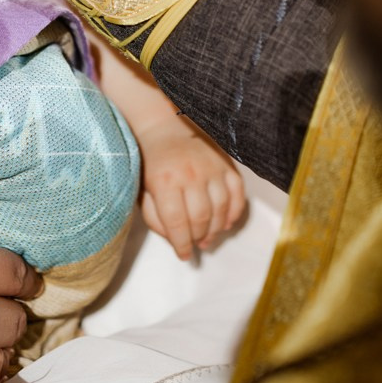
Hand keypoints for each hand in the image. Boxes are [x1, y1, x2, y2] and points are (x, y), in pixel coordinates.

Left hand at [136, 113, 247, 261]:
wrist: (165, 128)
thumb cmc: (151, 164)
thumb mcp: (143, 191)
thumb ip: (155, 218)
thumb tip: (176, 240)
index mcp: (165, 181)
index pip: (177, 222)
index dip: (182, 244)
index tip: (183, 255)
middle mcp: (191, 174)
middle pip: (201, 217)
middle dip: (198, 237)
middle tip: (196, 244)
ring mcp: (212, 167)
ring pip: (221, 208)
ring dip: (216, 229)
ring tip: (208, 238)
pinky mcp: (226, 163)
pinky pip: (238, 193)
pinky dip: (234, 212)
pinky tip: (226, 223)